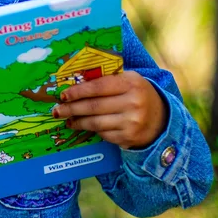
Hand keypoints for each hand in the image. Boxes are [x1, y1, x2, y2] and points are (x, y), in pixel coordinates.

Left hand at [51, 70, 166, 149]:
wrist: (161, 120)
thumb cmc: (137, 95)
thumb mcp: (128, 81)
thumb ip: (106, 79)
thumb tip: (74, 83)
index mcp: (131, 83)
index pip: (99, 87)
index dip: (78, 91)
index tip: (63, 95)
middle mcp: (133, 103)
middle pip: (94, 106)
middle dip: (72, 108)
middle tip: (57, 110)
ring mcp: (131, 122)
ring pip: (96, 122)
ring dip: (77, 121)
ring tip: (66, 119)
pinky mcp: (128, 137)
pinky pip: (103, 133)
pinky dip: (91, 130)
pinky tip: (82, 126)